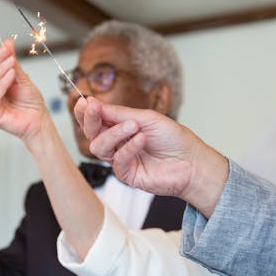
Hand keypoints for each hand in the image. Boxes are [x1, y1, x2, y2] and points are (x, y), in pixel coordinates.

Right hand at [0, 39, 49, 145]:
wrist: (38, 120)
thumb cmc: (30, 102)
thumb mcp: (20, 77)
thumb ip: (11, 62)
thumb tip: (7, 43)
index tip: (6, 48)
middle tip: (9, 53)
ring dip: (0, 70)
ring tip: (12, 65)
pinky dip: (2, 83)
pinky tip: (11, 76)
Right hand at [74, 97, 204, 195]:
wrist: (191, 161)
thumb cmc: (173, 138)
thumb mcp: (145, 118)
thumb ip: (118, 113)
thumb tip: (93, 103)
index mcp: (120, 127)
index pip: (96, 120)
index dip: (86, 112)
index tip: (84, 101)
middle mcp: (117, 143)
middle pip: (92, 133)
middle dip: (91, 119)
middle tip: (94, 107)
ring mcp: (121, 159)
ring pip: (100, 147)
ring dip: (114, 133)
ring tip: (134, 126)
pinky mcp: (127, 175)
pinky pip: (118, 160)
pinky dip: (129, 147)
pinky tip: (142, 139)